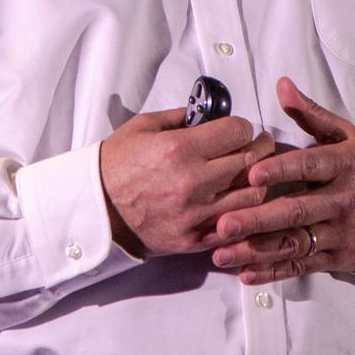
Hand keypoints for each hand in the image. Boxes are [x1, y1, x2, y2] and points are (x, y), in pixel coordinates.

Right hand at [100, 109, 274, 257]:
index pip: (237, 132)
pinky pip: (235, 228)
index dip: (243, 127)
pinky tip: (242, 203)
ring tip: (253, 174)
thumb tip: (211, 114)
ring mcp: (195, 214)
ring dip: (257, 182)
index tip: (241, 129)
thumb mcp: (144, 127)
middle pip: (250, 162)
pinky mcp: (193, 239)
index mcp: (180, 150)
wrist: (94, 208)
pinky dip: (245, 215)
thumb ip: (182, 117)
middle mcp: (192, 182)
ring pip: (251, 197)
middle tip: (259, 145)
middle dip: (259, 149)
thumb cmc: (115, 166)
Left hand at [211, 78, 354, 284]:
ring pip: (295, 243)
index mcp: (343, 165)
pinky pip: (301, 265)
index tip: (251, 173)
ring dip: (257, 251)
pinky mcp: (335, 259)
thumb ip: (310, 114)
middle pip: (297, 211)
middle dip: (258, 219)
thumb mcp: (345, 136)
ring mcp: (339, 234)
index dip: (282, 170)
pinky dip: (273, 272)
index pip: (310, 166)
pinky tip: (245, 274)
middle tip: (223, 224)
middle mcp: (342, 201)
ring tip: (222, 254)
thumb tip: (282, 85)